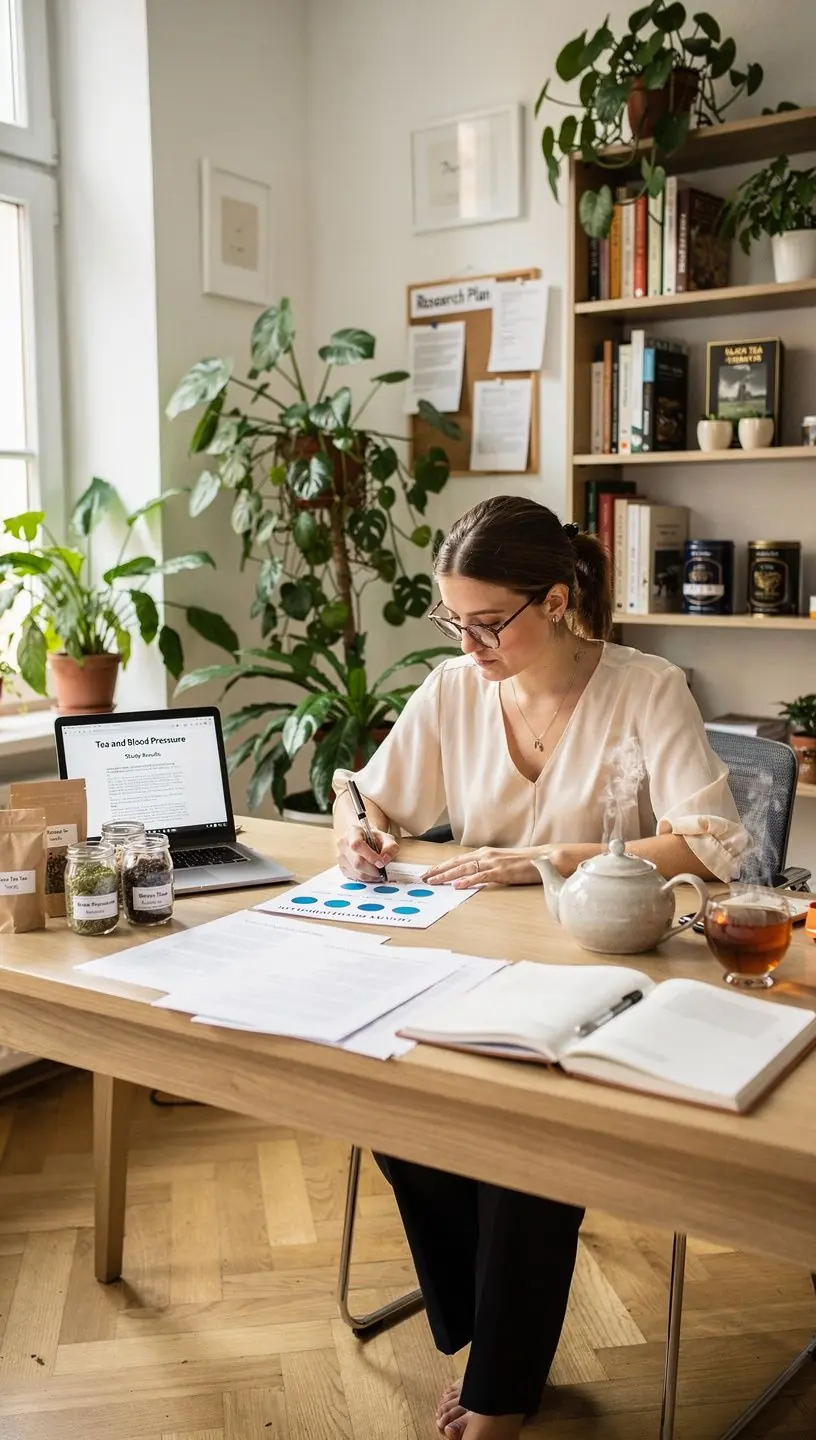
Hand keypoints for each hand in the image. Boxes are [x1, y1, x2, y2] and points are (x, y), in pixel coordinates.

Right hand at [337, 824, 399, 881]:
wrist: (364, 838)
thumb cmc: (374, 838)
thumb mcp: (386, 837)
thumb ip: (390, 846)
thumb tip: (385, 860)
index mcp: (353, 832)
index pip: (357, 845)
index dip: (370, 856)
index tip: (381, 863)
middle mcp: (343, 844)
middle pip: (357, 862)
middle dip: (373, 869)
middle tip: (382, 870)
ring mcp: (340, 856)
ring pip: (356, 872)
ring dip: (370, 875)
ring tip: (378, 871)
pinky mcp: (341, 867)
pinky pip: (354, 877)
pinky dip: (365, 878)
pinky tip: (371, 873)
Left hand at [422, 846, 540, 889]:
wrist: (545, 858)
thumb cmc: (525, 863)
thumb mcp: (501, 863)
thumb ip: (487, 867)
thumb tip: (473, 876)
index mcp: (485, 853)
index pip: (458, 859)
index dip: (442, 866)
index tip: (429, 872)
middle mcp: (486, 855)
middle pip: (456, 862)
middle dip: (438, 870)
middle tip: (424, 878)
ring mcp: (493, 862)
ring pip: (464, 869)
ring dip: (447, 876)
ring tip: (434, 882)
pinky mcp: (501, 871)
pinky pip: (480, 876)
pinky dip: (467, 881)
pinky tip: (457, 886)